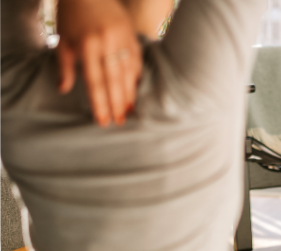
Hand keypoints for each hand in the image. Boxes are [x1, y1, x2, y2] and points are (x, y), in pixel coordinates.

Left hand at [56, 0, 142, 125]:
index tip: (103, 120)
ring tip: (129, 110)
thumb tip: (64, 90)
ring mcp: (122, 38)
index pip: (95, 81)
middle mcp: (107, 43)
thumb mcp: (62, 41)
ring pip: (128, 71)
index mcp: (87, 46)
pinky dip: (136, 75)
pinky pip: (136, 59)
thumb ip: (65, 67)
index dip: (100, 103)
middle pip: (114, 80)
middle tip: (120, 121)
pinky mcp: (132, 35)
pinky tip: (135, 88)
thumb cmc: (71, 17)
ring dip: (129, 93)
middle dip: (117, 102)